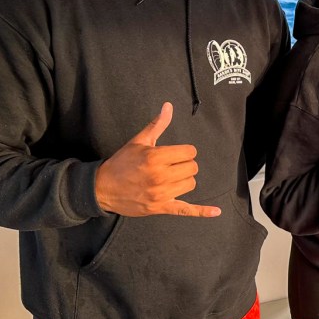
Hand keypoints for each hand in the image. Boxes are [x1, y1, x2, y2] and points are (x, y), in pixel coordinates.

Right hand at [94, 102, 220, 217]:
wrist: (102, 188)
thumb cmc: (122, 163)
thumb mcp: (139, 141)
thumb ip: (157, 124)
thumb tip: (169, 106)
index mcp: (155, 158)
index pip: (189, 152)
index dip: (184, 151)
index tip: (175, 153)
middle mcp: (160, 176)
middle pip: (192, 168)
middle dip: (184, 164)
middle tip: (170, 165)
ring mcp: (161, 194)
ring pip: (191, 184)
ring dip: (184, 179)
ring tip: (170, 177)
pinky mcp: (161, 208)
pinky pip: (186, 210)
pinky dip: (202, 211)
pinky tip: (216, 211)